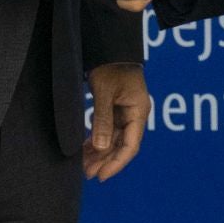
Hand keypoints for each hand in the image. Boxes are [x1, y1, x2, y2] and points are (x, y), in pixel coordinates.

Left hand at [82, 62, 148, 180]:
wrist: (110, 47)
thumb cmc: (110, 66)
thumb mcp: (105, 92)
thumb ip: (103, 120)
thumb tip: (101, 147)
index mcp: (139, 111)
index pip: (131, 146)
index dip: (116, 163)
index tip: (101, 175)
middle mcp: (134, 115)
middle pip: (122, 146)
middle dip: (105, 161)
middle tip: (88, 174)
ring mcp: (125, 113)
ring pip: (114, 140)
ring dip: (100, 153)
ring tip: (84, 167)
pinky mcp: (115, 109)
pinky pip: (108, 131)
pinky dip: (97, 141)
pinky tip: (85, 151)